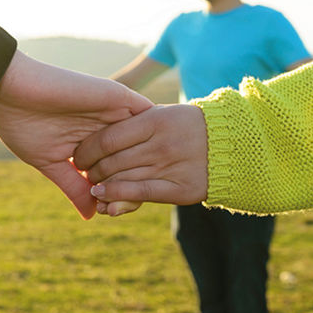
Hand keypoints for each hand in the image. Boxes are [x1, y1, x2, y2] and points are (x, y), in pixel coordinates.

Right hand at [0, 51, 152, 217]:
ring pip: (146, 140)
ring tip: (138, 188)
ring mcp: (113, 112)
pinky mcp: (119, 97)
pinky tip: (150, 159)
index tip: (111, 212)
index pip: (117, 169)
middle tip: (125, 206)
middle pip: (136, 157)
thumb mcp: (50, 163)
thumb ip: (74, 187)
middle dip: (135, 182)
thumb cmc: (21, 124)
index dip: (119, 190)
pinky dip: (151, 137)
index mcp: (91, 141)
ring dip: (145, 164)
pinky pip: (148, 117)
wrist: (9, 88)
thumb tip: (91, 216)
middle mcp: (106, 126)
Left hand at [73, 104, 207, 215]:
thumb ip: (132, 123)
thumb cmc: (188, 127)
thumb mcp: (162, 114)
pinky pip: (141, 193)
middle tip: (85, 173)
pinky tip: (104, 198)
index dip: (86, 150)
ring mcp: (171, 166)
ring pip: (122, 179)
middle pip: (111, 161)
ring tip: (93, 187)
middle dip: (91, 170)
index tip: (79, 156)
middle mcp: (161, 143)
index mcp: (154, 120)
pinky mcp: (180, 188)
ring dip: (100, 186)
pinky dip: (118, 196)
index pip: (107, 138)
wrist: (233, 145)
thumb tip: (95, 138)